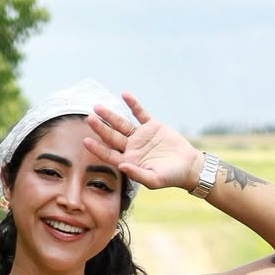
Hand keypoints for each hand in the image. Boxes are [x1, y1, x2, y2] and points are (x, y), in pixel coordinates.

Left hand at [84, 92, 201, 192]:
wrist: (188, 166)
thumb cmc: (170, 177)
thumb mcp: (154, 180)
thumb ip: (137, 174)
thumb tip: (122, 167)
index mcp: (129, 161)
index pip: (109, 154)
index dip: (97, 148)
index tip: (86, 141)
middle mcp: (131, 148)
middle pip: (112, 136)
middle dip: (100, 128)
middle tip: (89, 118)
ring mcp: (140, 136)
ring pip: (122, 124)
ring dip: (111, 115)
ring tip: (98, 106)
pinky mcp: (152, 126)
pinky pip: (140, 113)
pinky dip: (133, 104)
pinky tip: (125, 95)